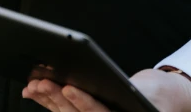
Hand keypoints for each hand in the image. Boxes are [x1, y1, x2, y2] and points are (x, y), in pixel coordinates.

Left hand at [22, 68, 190, 111]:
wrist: (158, 103)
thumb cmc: (158, 98)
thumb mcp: (151, 97)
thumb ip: (136, 96)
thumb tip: (127, 89)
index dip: (83, 102)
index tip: (69, 87)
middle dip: (57, 99)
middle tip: (43, 82)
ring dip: (48, 99)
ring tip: (34, 84)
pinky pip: (61, 111)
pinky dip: (46, 101)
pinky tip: (32, 91)